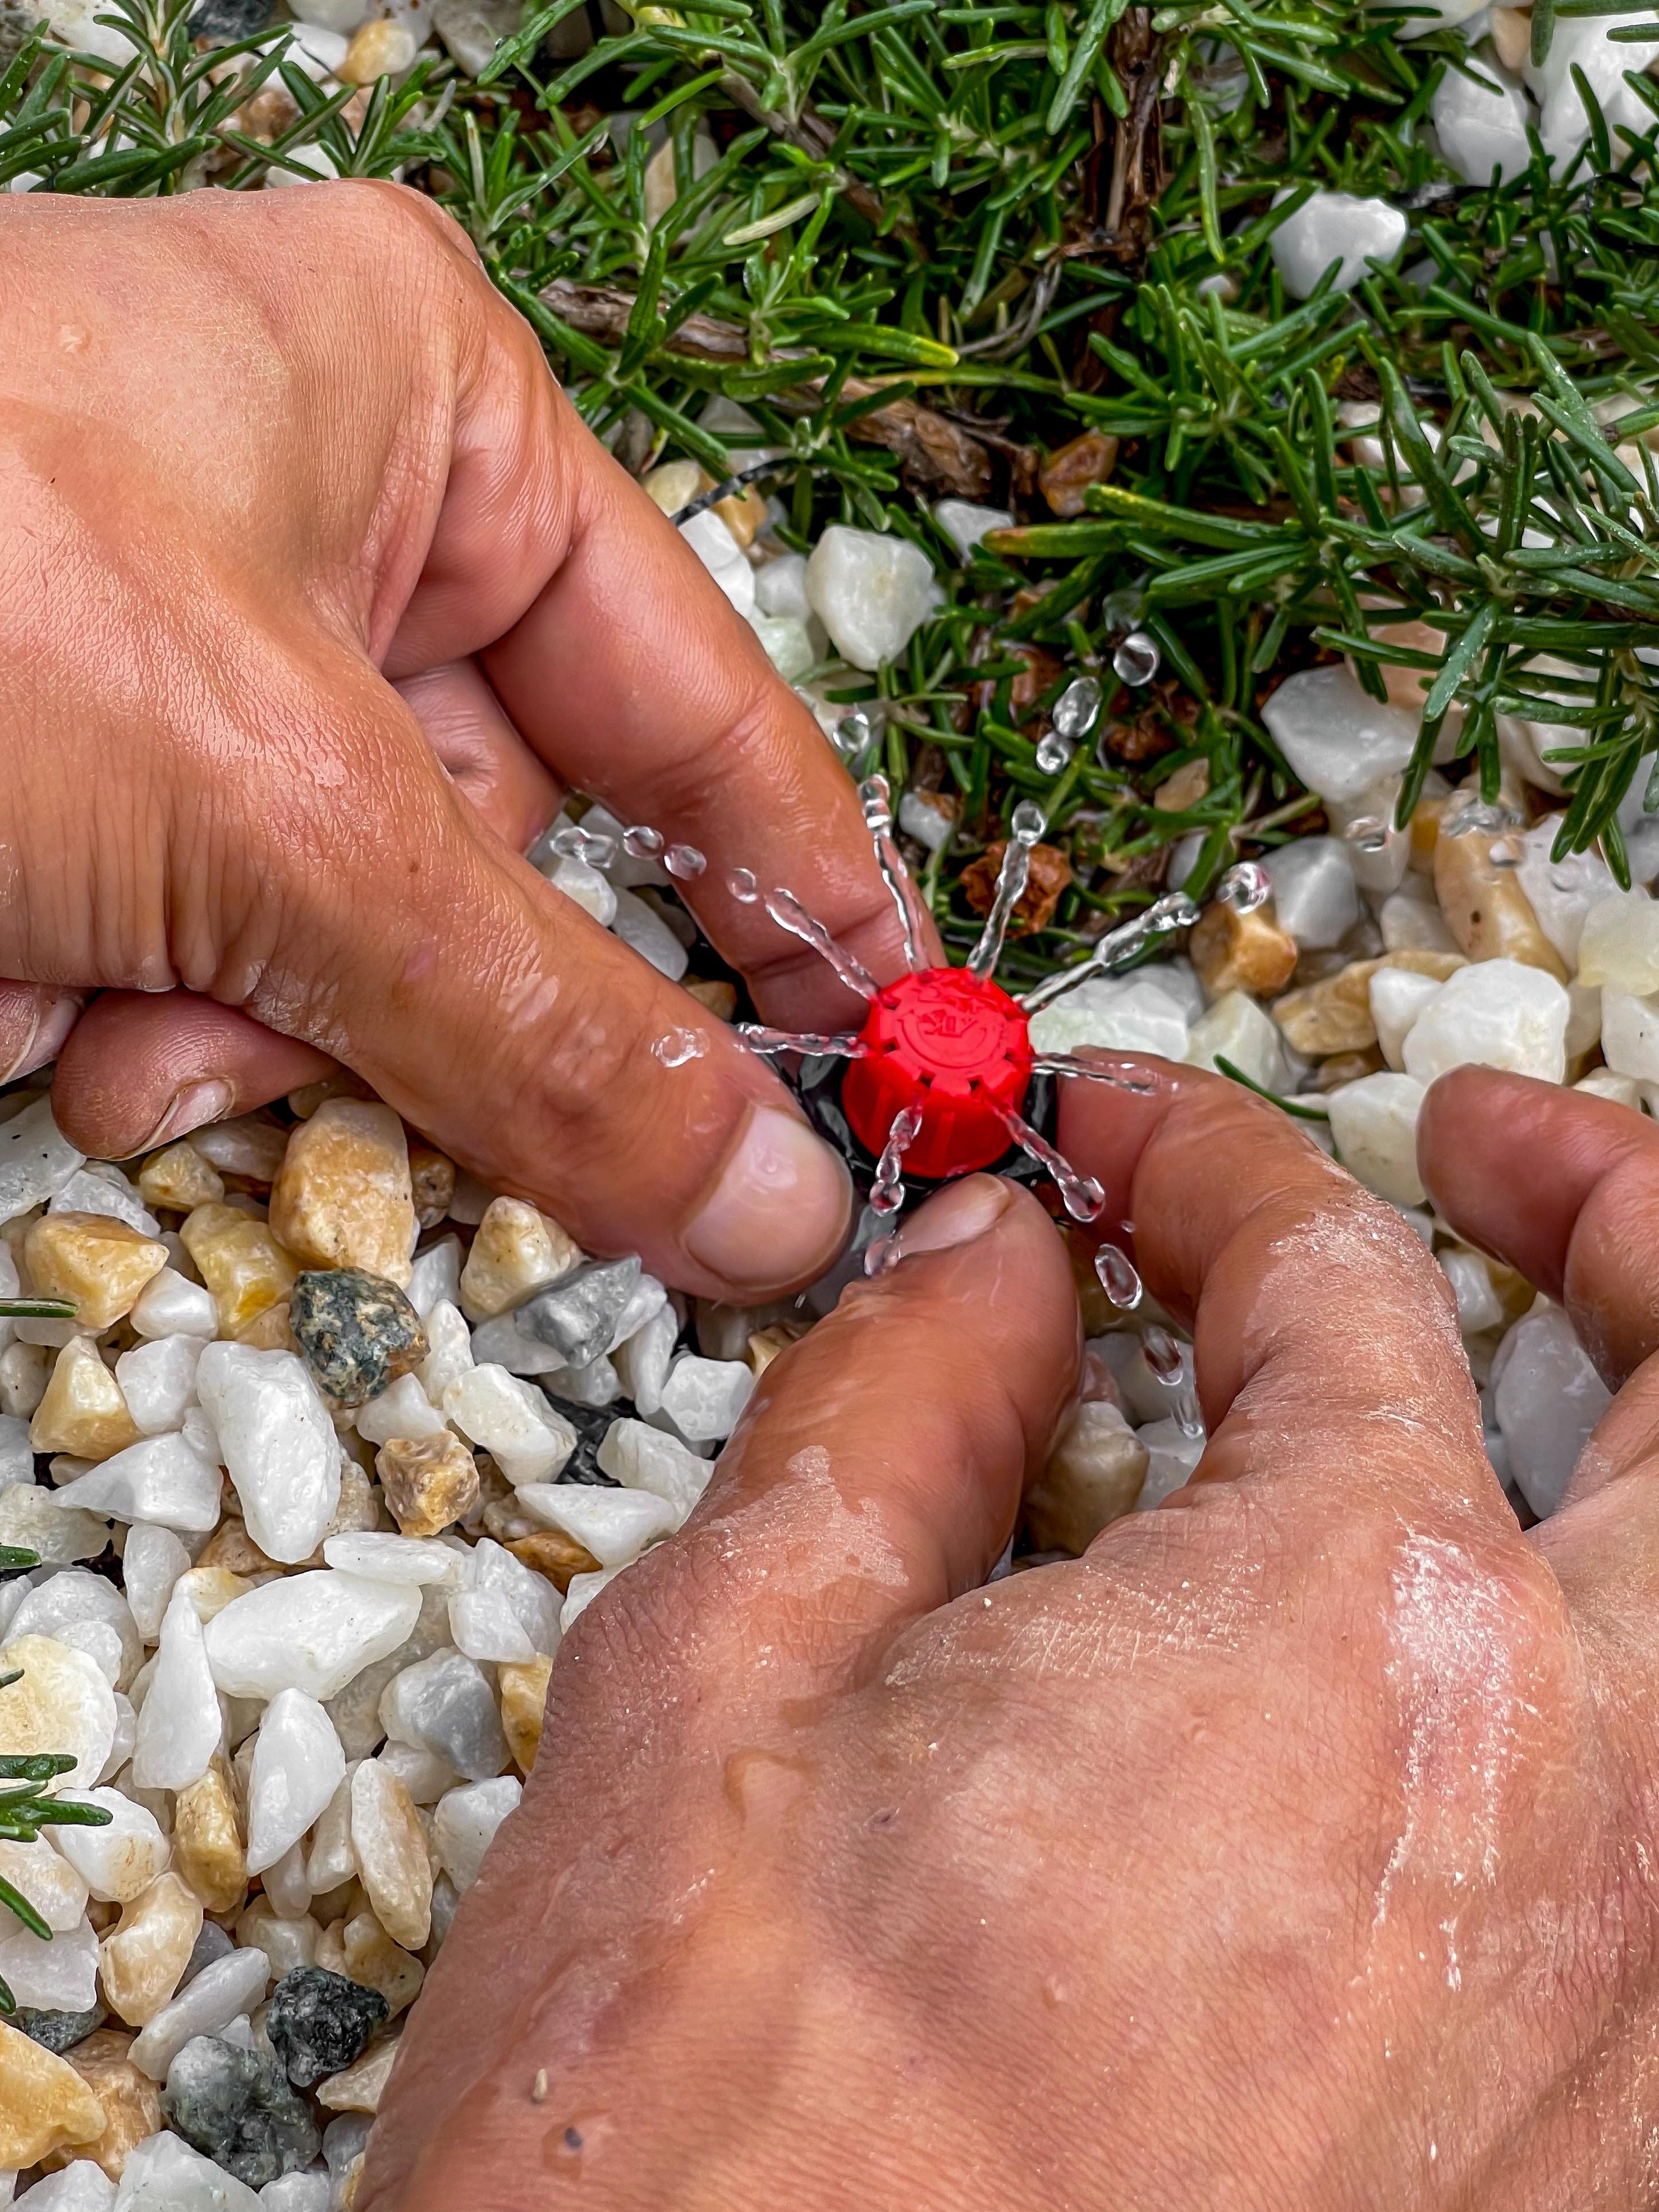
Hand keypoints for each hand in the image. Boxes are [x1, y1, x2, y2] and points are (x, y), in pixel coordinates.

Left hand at [0, 183, 920, 1295]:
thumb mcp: (275, 803)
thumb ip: (545, 1018)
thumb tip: (776, 1192)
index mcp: (425, 414)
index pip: (705, 701)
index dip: (807, 899)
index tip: (893, 1071)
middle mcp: (322, 533)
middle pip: (520, 861)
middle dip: (460, 1015)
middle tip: (512, 1153)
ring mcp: (187, 677)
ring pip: (355, 956)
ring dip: (263, 1041)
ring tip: (123, 1013)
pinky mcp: (72, 804)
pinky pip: (206, 983)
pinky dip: (134, 1036)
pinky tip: (25, 994)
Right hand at [364, 1063, 1658, 2210]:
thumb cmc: (702, 2150)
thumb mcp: (726, 1673)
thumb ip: (901, 1408)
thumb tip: (996, 1266)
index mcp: (1348, 1639)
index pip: (1328, 1282)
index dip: (1202, 1165)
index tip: (1117, 1148)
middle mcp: (1566, 1818)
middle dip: (1614, 1216)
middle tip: (1495, 1153)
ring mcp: (1613, 2029)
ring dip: (1620, 1475)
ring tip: (1504, 1398)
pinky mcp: (1582, 2179)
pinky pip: (1627, 1869)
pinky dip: (1564, 1715)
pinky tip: (1425, 1702)